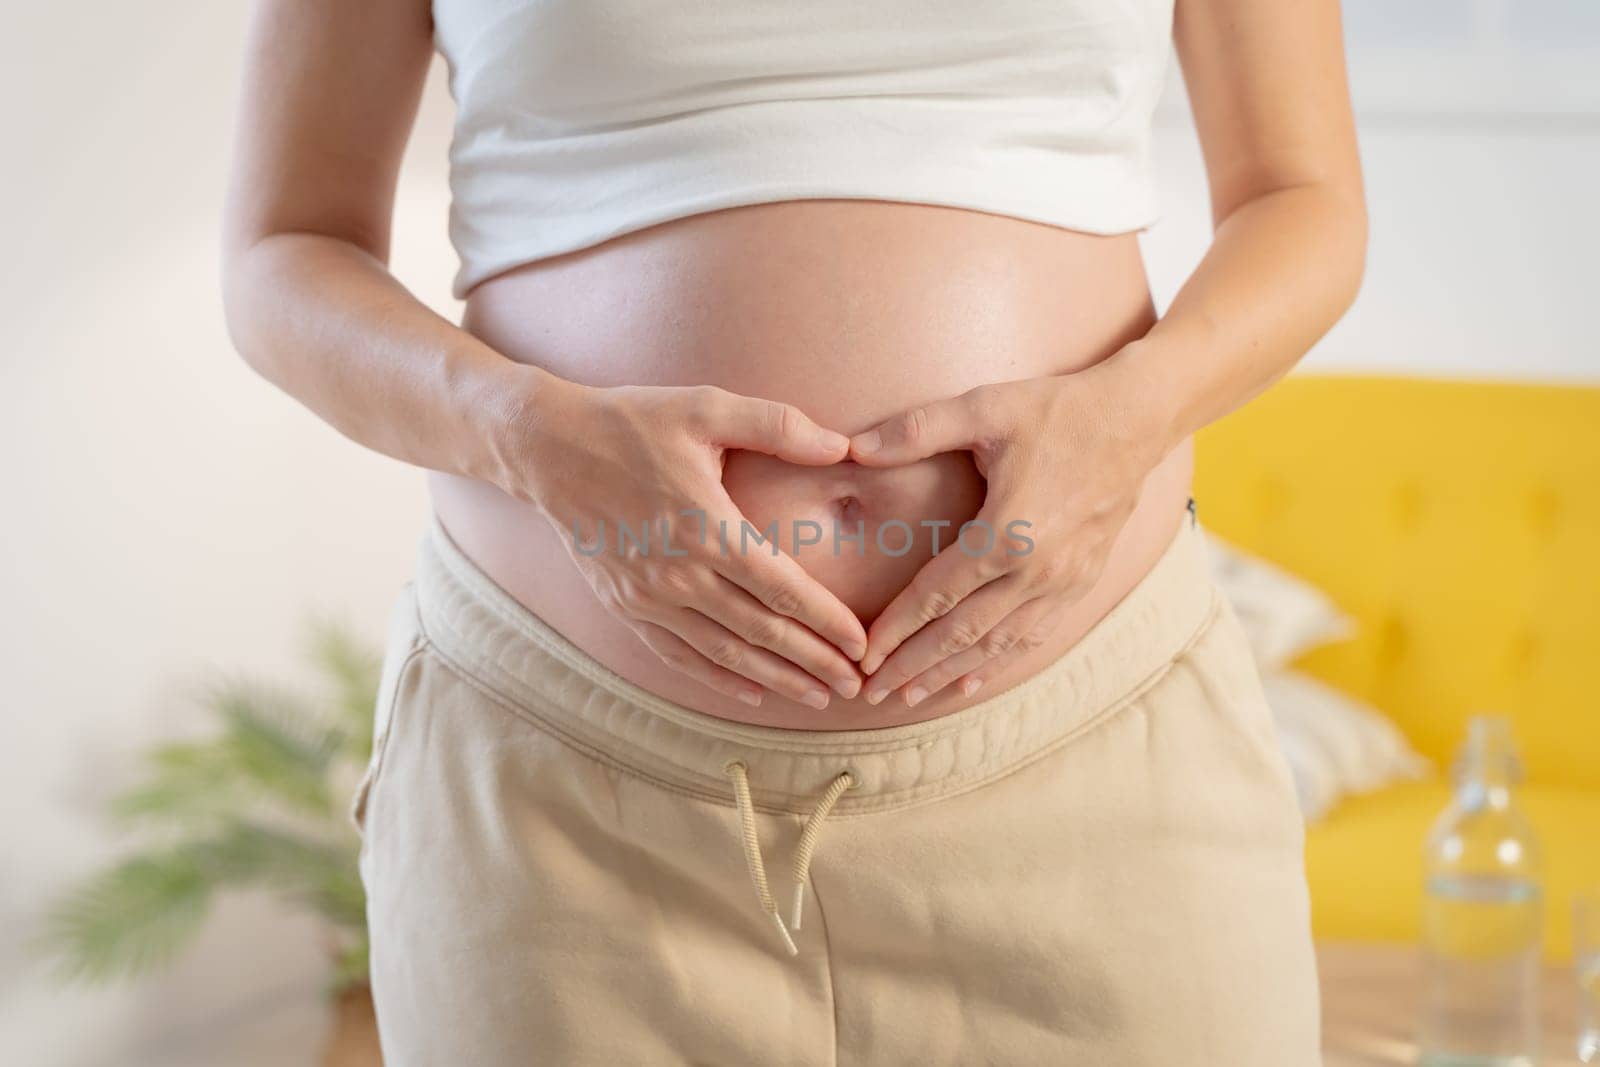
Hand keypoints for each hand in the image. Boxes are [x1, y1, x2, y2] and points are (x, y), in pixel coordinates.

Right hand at [510, 378, 867, 708]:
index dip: (827, 622)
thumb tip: (841, 446)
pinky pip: (679, 655)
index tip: (863, 644)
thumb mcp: (706, 407)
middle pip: (761, 632)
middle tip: (858, 685)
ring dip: (776, 680)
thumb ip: (777, 425)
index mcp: (706, 526)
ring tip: (819, 697)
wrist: (547, 449)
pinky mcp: (625, 607)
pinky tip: (753, 693)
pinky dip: (718, 679)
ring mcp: (648, 597)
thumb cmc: (632, 422)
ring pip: (724, 654)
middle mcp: (679, 573)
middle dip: (814, 662)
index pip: (782, 588)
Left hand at [848, 363, 1167, 706]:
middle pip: (960, 633)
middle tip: (870, 693)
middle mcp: (1036, 571)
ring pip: (996, 644)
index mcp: (1006, 533)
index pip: (935, 594)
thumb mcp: (984, 407)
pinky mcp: (1081, 584)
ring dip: (949, 673)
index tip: (862, 655)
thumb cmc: (1057, 410)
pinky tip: (970, 680)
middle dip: (912, 667)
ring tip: (909, 697)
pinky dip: (997, 662)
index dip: (895, 629)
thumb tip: (853, 447)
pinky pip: (1032, 636)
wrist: (1138, 419)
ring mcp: (1063, 583)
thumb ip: (916, 429)